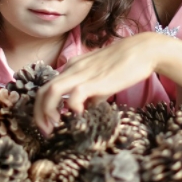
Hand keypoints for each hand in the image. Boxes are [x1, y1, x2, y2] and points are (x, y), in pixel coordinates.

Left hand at [34, 32, 162, 134]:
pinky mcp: (94, 81)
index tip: (49, 123)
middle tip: (46, 131)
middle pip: (43, 90)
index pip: (48, 87)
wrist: (143, 50)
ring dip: (48, 112)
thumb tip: (85, 110)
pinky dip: (72, 108)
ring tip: (55, 127)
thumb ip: (91, 94)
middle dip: (39, 114)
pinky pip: (74, 95)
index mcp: (72, 68)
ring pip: (52, 91)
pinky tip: (80, 115)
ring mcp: (82, 74)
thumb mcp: (102, 80)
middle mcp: (72, 69)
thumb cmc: (124, 64)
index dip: (42, 107)